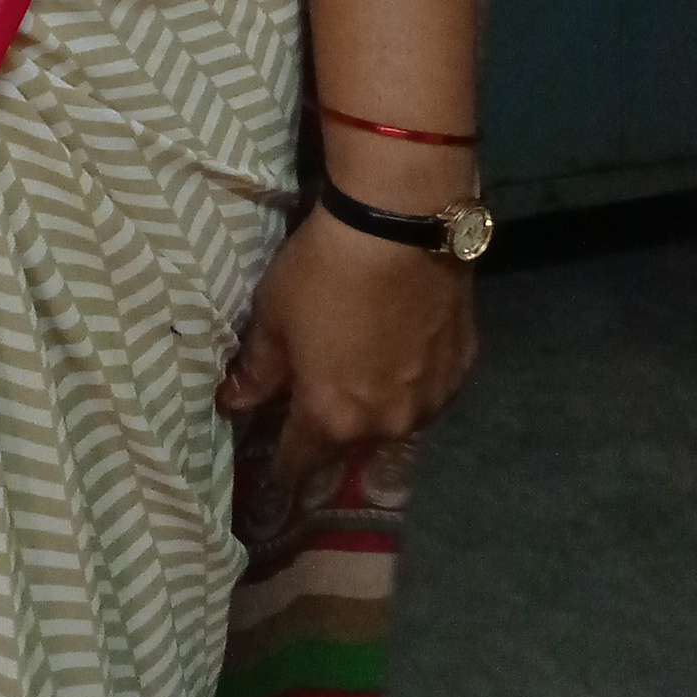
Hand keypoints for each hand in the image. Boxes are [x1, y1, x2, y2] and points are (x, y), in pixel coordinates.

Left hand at [220, 205, 476, 487]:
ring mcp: (431, 401)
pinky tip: (401, 350)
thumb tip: (233, 404)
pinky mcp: (463, 371)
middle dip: (332, 428)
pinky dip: (411, 379)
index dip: (282, 465)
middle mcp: (387, 425)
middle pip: (351, 441)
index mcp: (333, 419)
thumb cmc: (323, 273)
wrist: (398, 228)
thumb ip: (257, 371)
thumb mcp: (273, 317)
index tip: (273, 469)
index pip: (300, 461)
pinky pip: (428, 390)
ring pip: (395, 418)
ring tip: (363, 371)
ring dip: (376, 406)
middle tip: (320, 398)